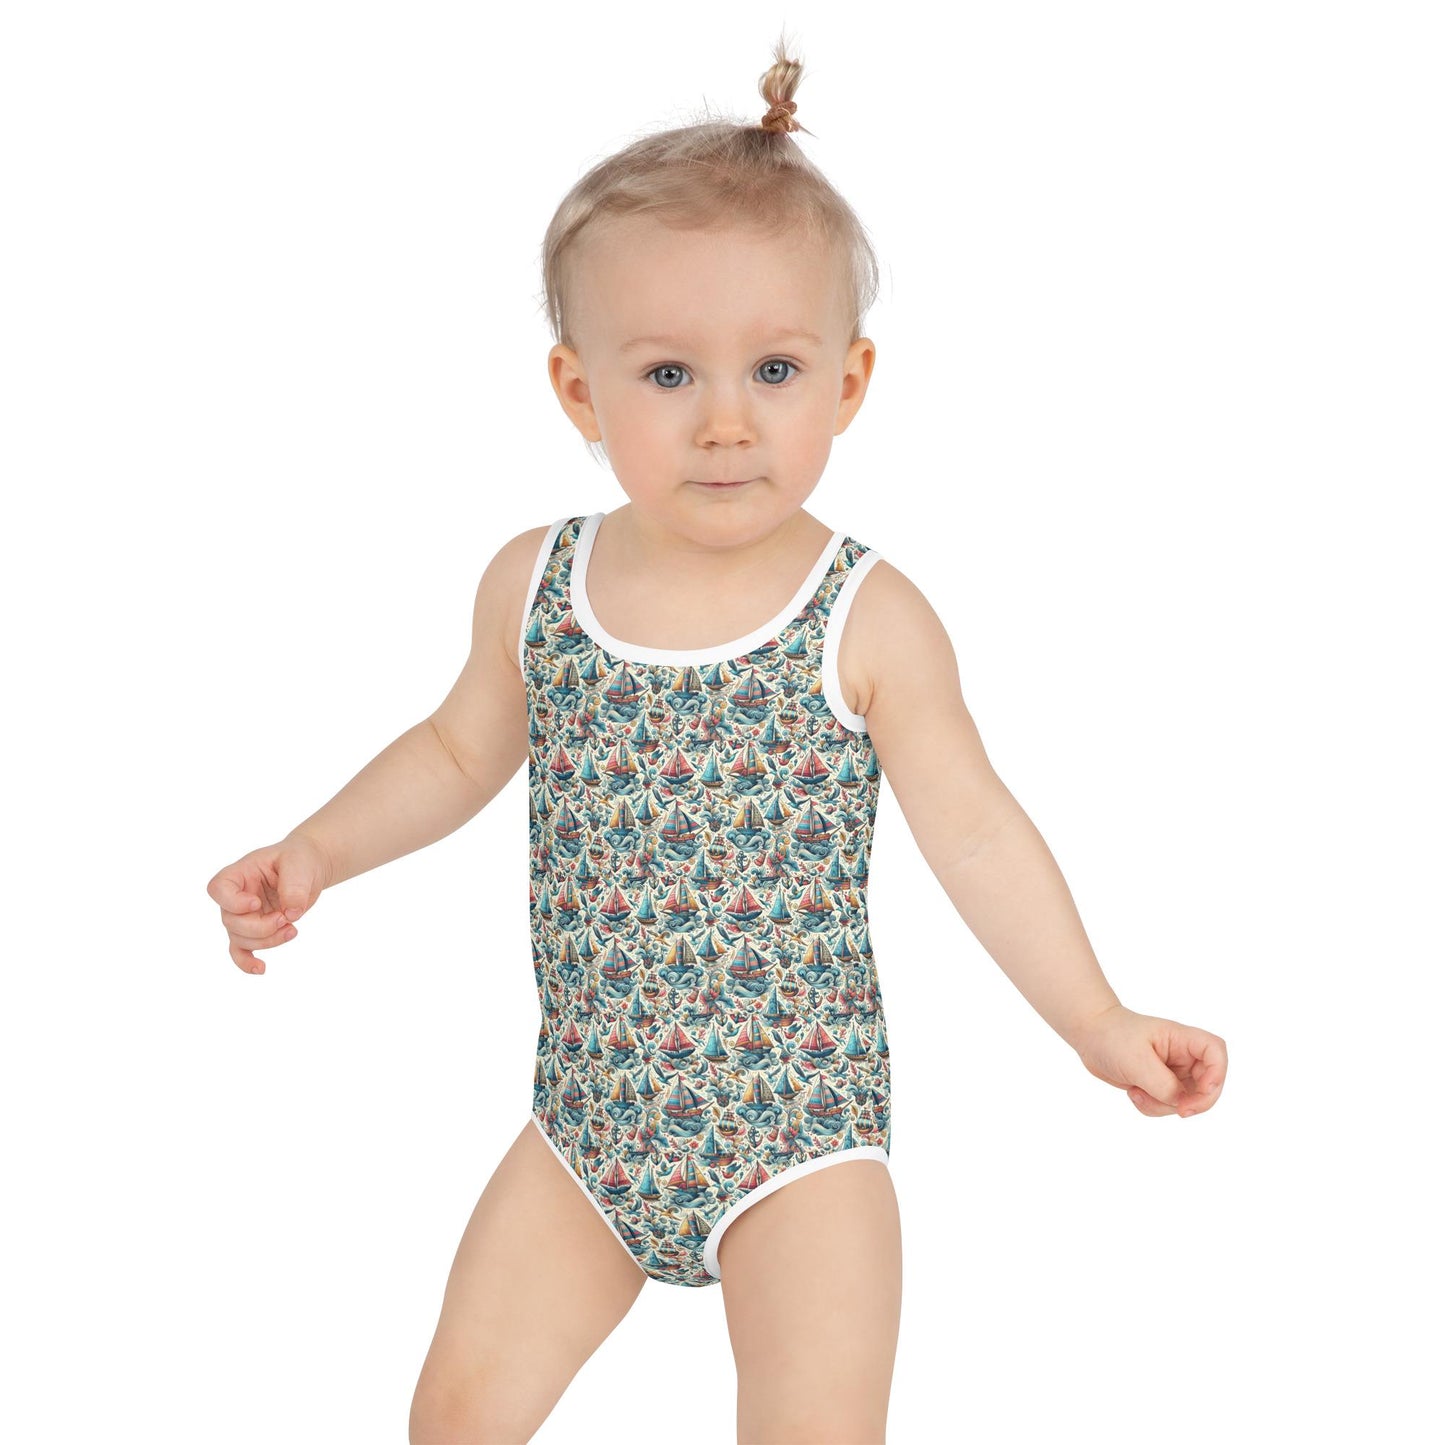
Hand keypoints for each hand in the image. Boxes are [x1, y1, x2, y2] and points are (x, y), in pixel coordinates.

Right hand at [206, 834, 332, 974]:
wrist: (311, 867)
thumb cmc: (300, 859)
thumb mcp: (300, 864)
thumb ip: (294, 886)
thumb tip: (291, 913)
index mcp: (240, 873)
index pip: (218, 889)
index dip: (233, 902)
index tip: (256, 903)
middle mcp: (237, 896)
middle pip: (231, 921)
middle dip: (259, 927)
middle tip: (286, 918)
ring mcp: (244, 915)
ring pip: (240, 938)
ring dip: (267, 940)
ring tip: (292, 930)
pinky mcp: (256, 929)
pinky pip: (241, 950)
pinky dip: (247, 962)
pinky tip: (260, 969)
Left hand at [1072, 1004, 1226, 1117]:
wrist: (1090, 1036)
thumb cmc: (1112, 1037)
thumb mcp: (1136, 1061)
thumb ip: (1163, 1084)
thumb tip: (1182, 1103)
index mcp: (1181, 1039)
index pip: (1215, 1052)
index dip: (1217, 1073)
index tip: (1203, 1089)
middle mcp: (1182, 1056)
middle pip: (1209, 1084)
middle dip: (1194, 1102)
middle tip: (1179, 1111)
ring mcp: (1173, 1072)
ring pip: (1186, 1101)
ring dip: (1163, 1105)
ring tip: (1137, 1092)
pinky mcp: (1160, 1085)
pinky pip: (1167, 1106)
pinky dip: (1152, 1107)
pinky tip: (1133, 1093)